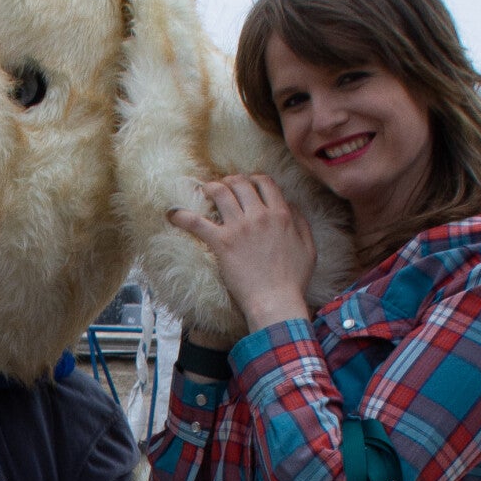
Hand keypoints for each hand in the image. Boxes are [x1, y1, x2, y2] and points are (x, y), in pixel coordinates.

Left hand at [167, 174, 316, 334]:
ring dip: (209, 188)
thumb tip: (291, 206)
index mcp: (281, 215)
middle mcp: (259, 215)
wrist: (275, 302)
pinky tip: (172, 213)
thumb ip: (301, 223)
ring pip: (219, 192)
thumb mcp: (308, 248)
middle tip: (222, 187)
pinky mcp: (221, 242)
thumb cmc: (293, 280)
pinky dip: (181, 215)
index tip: (246, 184)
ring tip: (201, 192)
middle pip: (239, 183)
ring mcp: (239, 228)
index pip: (264, 182)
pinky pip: (196, 222)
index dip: (253, 179)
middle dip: (229, 181)